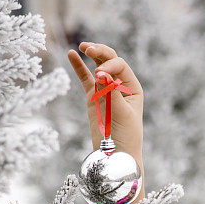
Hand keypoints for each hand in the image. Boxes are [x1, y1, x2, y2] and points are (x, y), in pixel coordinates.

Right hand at [67, 42, 143, 157]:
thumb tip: (101, 72)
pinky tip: (72, 54)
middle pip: (110, 61)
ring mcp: (105, 90)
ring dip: (91, 54)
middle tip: (88, 49)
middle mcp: (120, 86)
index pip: (120, 66)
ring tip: (82, 47)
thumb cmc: (125, 137)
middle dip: (100, 52)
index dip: (109, 65)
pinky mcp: (93, 97)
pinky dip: (79, 67)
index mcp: (133, 88)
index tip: (99, 74)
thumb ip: (111, 93)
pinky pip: (85, 78)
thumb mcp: (121, 114)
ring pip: (98, 66)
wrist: (115, 156)